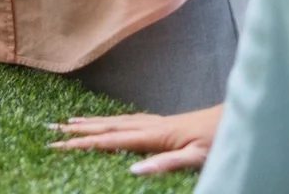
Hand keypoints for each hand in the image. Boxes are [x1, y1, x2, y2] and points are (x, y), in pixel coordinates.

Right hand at [47, 105, 220, 174]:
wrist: (237, 119)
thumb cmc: (220, 141)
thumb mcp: (196, 158)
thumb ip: (166, 164)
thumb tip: (134, 169)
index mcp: (154, 135)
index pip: (111, 141)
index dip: (83, 143)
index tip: (58, 144)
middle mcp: (150, 125)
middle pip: (107, 127)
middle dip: (77, 129)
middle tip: (50, 128)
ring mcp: (155, 121)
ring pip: (115, 121)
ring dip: (90, 122)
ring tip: (68, 121)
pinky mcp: (163, 122)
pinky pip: (127, 120)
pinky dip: (110, 120)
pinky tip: (107, 122)